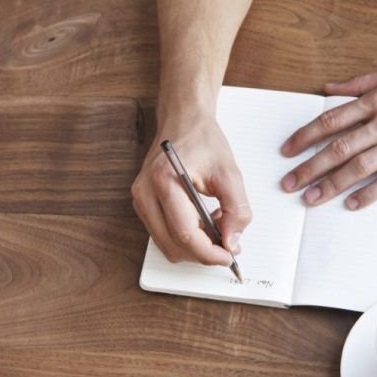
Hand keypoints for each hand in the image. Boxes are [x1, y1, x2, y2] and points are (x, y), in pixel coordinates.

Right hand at [131, 110, 252, 265]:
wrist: (183, 120)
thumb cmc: (202, 140)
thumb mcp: (229, 172)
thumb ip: (236, 209)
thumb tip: (232, 242)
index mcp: (165, 180)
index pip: (185, 233)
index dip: (209, 253)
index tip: (229, 256)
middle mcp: (145, 192)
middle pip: (173, 245)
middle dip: (203, 252)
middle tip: (228, 244)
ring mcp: (140, 200)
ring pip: (167, 245)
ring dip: (194, 245)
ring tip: (216, 223)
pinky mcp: (143, 204)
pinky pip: (164, 235)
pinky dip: (185, 237)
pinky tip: (202, 220)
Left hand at [279, 64, 376, 209]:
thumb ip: (360, 82)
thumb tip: (329, 88)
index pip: (332, 120)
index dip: (306, 136)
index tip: (288, 150)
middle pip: (339, 148)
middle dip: (310, 167)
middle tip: (289, 182)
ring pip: (359, 167)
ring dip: (331, 184)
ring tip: (311, 198)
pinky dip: (369, 193)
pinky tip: (352, 203)